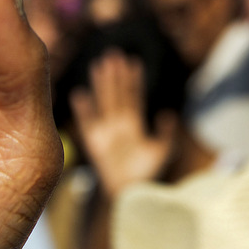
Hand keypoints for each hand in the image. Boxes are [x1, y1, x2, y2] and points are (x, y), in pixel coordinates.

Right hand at [69, 53, 177, 197]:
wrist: (130, 193)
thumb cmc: (147, 174)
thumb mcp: (161, 151)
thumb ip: (166, 133)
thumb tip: (168, 113)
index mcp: (135, 125)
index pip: (134, 97)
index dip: (134, 80)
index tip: (133, 62)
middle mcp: (119, 125)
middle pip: (117, 95)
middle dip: (116, 76)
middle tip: (113, 55)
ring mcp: (106, 131)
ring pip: (104, 103)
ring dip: (102, 85)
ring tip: (99, 65)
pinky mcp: (95, 142)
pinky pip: (88, 122)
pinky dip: (84, 109)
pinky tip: (80, 93)